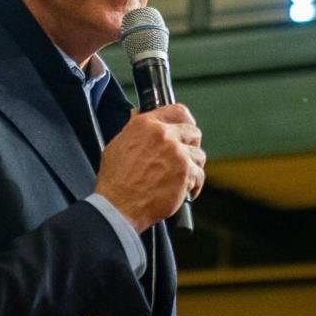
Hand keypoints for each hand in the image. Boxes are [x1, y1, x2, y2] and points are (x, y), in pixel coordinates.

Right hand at [94, 103, 204, 233]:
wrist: (119, 204)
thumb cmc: (115, 179)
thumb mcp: (117, 145)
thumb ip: (132, 128)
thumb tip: (137, 114)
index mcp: (145, 124)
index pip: (177, 111)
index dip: (185, 121)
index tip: (186, 128)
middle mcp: (162, 134)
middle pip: (193, 131)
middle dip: (191, 145)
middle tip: (184, 158)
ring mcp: (176, 152)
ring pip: (199, 155)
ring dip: (193, 167)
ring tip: (182, 178)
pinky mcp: (185, 171)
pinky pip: (200, 175)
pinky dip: (194, 186)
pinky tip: (184, 191)